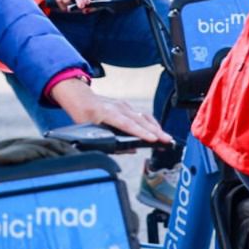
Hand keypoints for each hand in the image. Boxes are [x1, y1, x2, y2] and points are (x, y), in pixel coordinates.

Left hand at [50, 79, 172, 144]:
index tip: (153, 139)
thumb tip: (130, 150)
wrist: (80, 97)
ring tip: (166, 138)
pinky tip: (157, 130)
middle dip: (155, 131)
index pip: (127, 124)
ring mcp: (124, 105)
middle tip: (167, 140)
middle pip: (140, 120)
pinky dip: (151, 123)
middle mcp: (118, 107)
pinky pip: (141, 114)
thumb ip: (109, 142)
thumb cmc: (84, 115)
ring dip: (156, 127)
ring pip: (143, 116)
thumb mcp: (90, 132)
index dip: (140, 132)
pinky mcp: (127, 105)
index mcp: (107, 113)